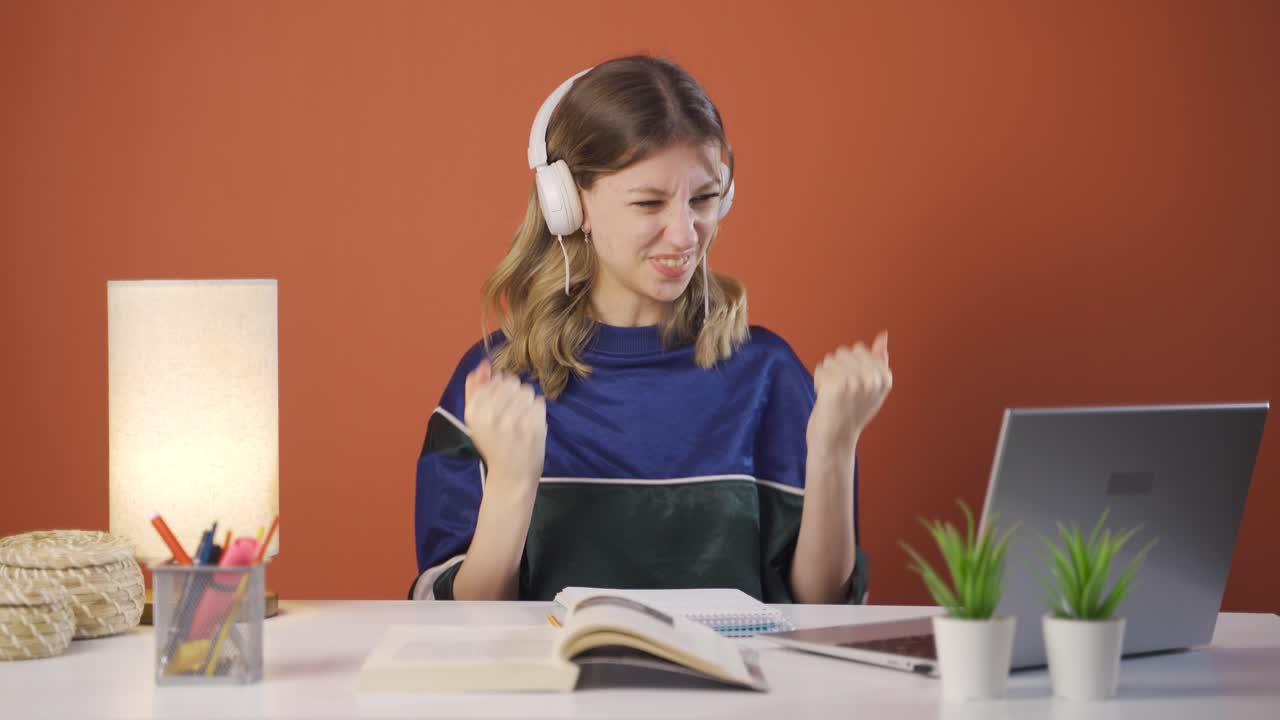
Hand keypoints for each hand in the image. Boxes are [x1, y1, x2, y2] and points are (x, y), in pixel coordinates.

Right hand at [464, 359, 546, 499]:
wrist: (511, 475)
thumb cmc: (493, 444)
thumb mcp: (475, 418)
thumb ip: (475, 388)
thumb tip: (483, 363)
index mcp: (473, 411)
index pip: (496, 379)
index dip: (501, 391)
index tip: (500, 408)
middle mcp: (490, 414)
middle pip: (512, 381)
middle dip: (514, 394)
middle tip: (511, 415)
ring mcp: (513, 420)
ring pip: (527, 390)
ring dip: (527, 401)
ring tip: (520, 420)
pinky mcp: (533, 425)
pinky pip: (539, 402)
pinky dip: (537, 411)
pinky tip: (530, 425)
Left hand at [806, 332, 891, 464]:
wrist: (835, 442)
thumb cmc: (850, 413)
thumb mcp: (871, 387)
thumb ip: (878, 360)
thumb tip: (883, 335)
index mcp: (885, 378)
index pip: (859, 348)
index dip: (849, 366)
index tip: (853, 388)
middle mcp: (873, 379)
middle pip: (844, 351)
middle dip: (837, 369)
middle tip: (842, 394)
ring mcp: (855, 382)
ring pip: (830, 359)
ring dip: (827, 376)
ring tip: (833, 397)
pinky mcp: (836, 386)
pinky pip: (820, 369)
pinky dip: (818, 382)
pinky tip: (824, 399)